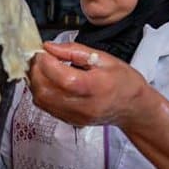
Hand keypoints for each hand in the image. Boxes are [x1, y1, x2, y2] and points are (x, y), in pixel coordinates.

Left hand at [27, 41, 150, 127]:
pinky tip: (46, 80)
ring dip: (35, 82)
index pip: (62, 78)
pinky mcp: (70, 121)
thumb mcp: (104, 58)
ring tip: (41, 68)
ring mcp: (76, 116)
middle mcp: (84, 106)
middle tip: (38, 58)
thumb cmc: (123, 81)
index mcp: (95, 87)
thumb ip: (74, 51)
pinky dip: (41, 92)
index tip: (43, 51)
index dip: (46, 63)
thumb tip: (50, 47)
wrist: (133, 107)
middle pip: (46, 92)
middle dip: (36, 71)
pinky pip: (46, 107)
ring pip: (41, 101)